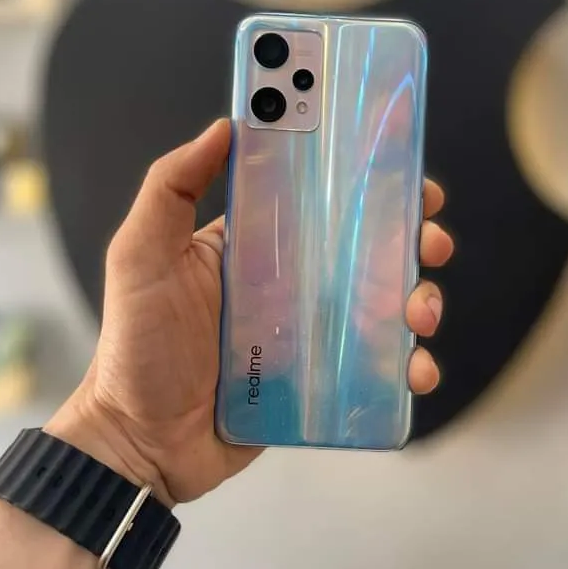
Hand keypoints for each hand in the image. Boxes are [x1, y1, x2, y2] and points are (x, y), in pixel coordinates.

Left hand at [48, 120, 453, 506]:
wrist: (143, 443)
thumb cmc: (138, 346)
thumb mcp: (141, 255)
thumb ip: (171, 186)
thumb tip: (225, 125)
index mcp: (258, 244)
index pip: (321, 198)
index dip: (368, 180)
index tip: (404, 168)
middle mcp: (293, 282)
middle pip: (370, 249)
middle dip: (412, 239)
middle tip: (429, 242)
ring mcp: (312, 333)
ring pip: (385, 305)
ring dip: (421, 300)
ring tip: (419, 314)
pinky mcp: (324, 381)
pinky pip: (379, 368)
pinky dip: (409, 367)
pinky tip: (415, 371)